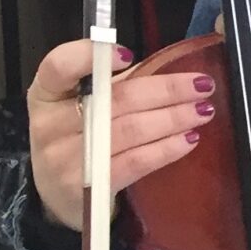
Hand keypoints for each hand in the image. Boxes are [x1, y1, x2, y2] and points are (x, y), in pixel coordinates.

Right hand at [25, 41, 209, 233]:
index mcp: (47, 92)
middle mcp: (49, 124)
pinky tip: (190, 139)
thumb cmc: (80, 138)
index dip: (89, 56)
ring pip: (130, 130)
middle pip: (114, 99)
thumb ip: (116, 84)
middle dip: (166, 90)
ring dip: (174, 118)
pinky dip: (167, 149)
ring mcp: (64, 158)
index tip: (128, 54)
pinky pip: (135, 162)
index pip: (59, 66)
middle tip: (203, 85)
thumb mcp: (86, 105)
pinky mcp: (86, 186)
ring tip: (203, 110)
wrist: (59, 195)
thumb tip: (170, 66)